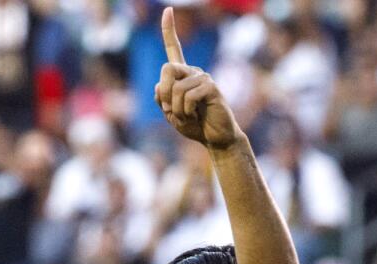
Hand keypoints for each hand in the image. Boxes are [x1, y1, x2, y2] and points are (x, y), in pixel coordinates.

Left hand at [154, 7, 241, 148]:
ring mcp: (204, 78)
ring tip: (188, 116)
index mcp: (182, 75)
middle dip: (163, 93)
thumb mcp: (170, 113)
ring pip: (175, 88)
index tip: (167, 9)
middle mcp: (193, 72)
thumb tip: (160, 85)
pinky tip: (196, 115)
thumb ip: (161, 98)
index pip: (174, 49)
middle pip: (167, 69)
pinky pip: (187, 97)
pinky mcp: (211, 87)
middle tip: (170, 110)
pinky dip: (185, 111)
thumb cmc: (194, 125)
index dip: (169, 30)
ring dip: (176, 109)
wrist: (215, 138)